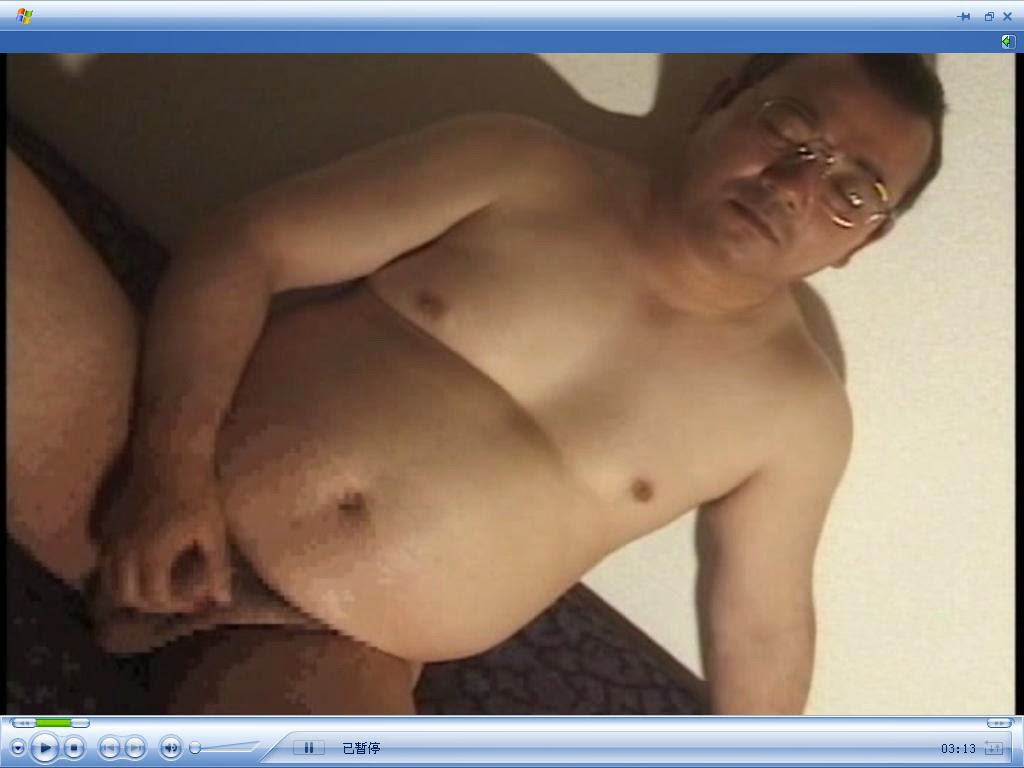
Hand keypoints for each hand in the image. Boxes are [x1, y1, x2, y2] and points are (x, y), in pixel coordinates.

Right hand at [98, 469, 232, 613]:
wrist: (170, 455)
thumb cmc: (198, 492)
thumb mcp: (214, 532)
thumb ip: (217, 569)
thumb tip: (223, 600)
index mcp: (152, 556)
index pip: (155, 599)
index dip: (177, 606)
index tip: (196, 598)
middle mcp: (125, 552)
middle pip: (127, 598)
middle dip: (152, 604)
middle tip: (178, 596)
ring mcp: (112, 539)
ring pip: (110, 582)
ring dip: (132, 591)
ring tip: (160, 584)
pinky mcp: (107, 526)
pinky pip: (105, 562)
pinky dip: (120, 573)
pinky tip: (144, 564)